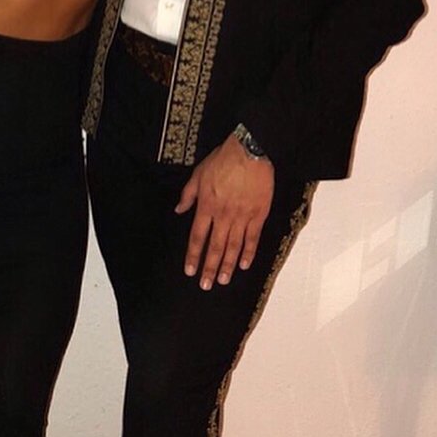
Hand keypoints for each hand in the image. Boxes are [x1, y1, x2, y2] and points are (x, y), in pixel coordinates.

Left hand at [175, 134, 274, 289]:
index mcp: (207, 205)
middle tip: (206, 285)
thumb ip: (188, 194)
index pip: (197, 236)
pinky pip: (253, 238)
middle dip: (209, 268)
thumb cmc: (223, 160)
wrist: (250, 152)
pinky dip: (248, 253)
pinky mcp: (258, 215)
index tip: (190, 270)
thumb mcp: (198, 174)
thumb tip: (178, 210)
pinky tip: (244, 265)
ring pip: (233, 246)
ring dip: (227, 265)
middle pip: (215, 246)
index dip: (193, 255)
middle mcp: (223, 215)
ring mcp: (242, 216)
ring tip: (222, 280)